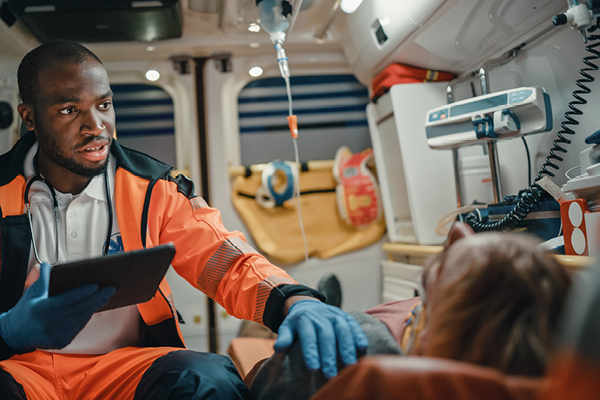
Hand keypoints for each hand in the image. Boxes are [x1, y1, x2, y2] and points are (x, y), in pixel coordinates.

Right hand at [0, 263, 114, 352]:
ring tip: (108, 294)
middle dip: (97, 298)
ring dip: (96, 306)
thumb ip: (42, 278)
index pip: (66, 300)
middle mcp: (48, 324)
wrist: (15, 333)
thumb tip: (48, 263)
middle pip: (79, 309)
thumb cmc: (27, 308)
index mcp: (41, 309)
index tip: (96, 284)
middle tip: (112, 287)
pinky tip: (97, 306)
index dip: (82, 293)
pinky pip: (79, 327)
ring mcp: (55, 335)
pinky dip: (88, 316)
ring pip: (82, 318)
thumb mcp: (32, 292)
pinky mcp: (61, 342)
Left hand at [274, 299, 367, 377]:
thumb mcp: (287, 327)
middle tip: (330, 374)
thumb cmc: (297, 323)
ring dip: (347, 347)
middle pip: (326, 334)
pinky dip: (359, 336)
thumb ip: (284, 337)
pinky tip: (362, 349)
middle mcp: (321, 315)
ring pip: (342, 329)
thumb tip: (278, 348)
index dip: (311, 351)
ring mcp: (335, 314)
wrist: (309, 305)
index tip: (313, 368)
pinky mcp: (346, 316)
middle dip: (329, 354)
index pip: (308, 335)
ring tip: (349, 365)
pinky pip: (354, 325)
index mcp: (304, 319)